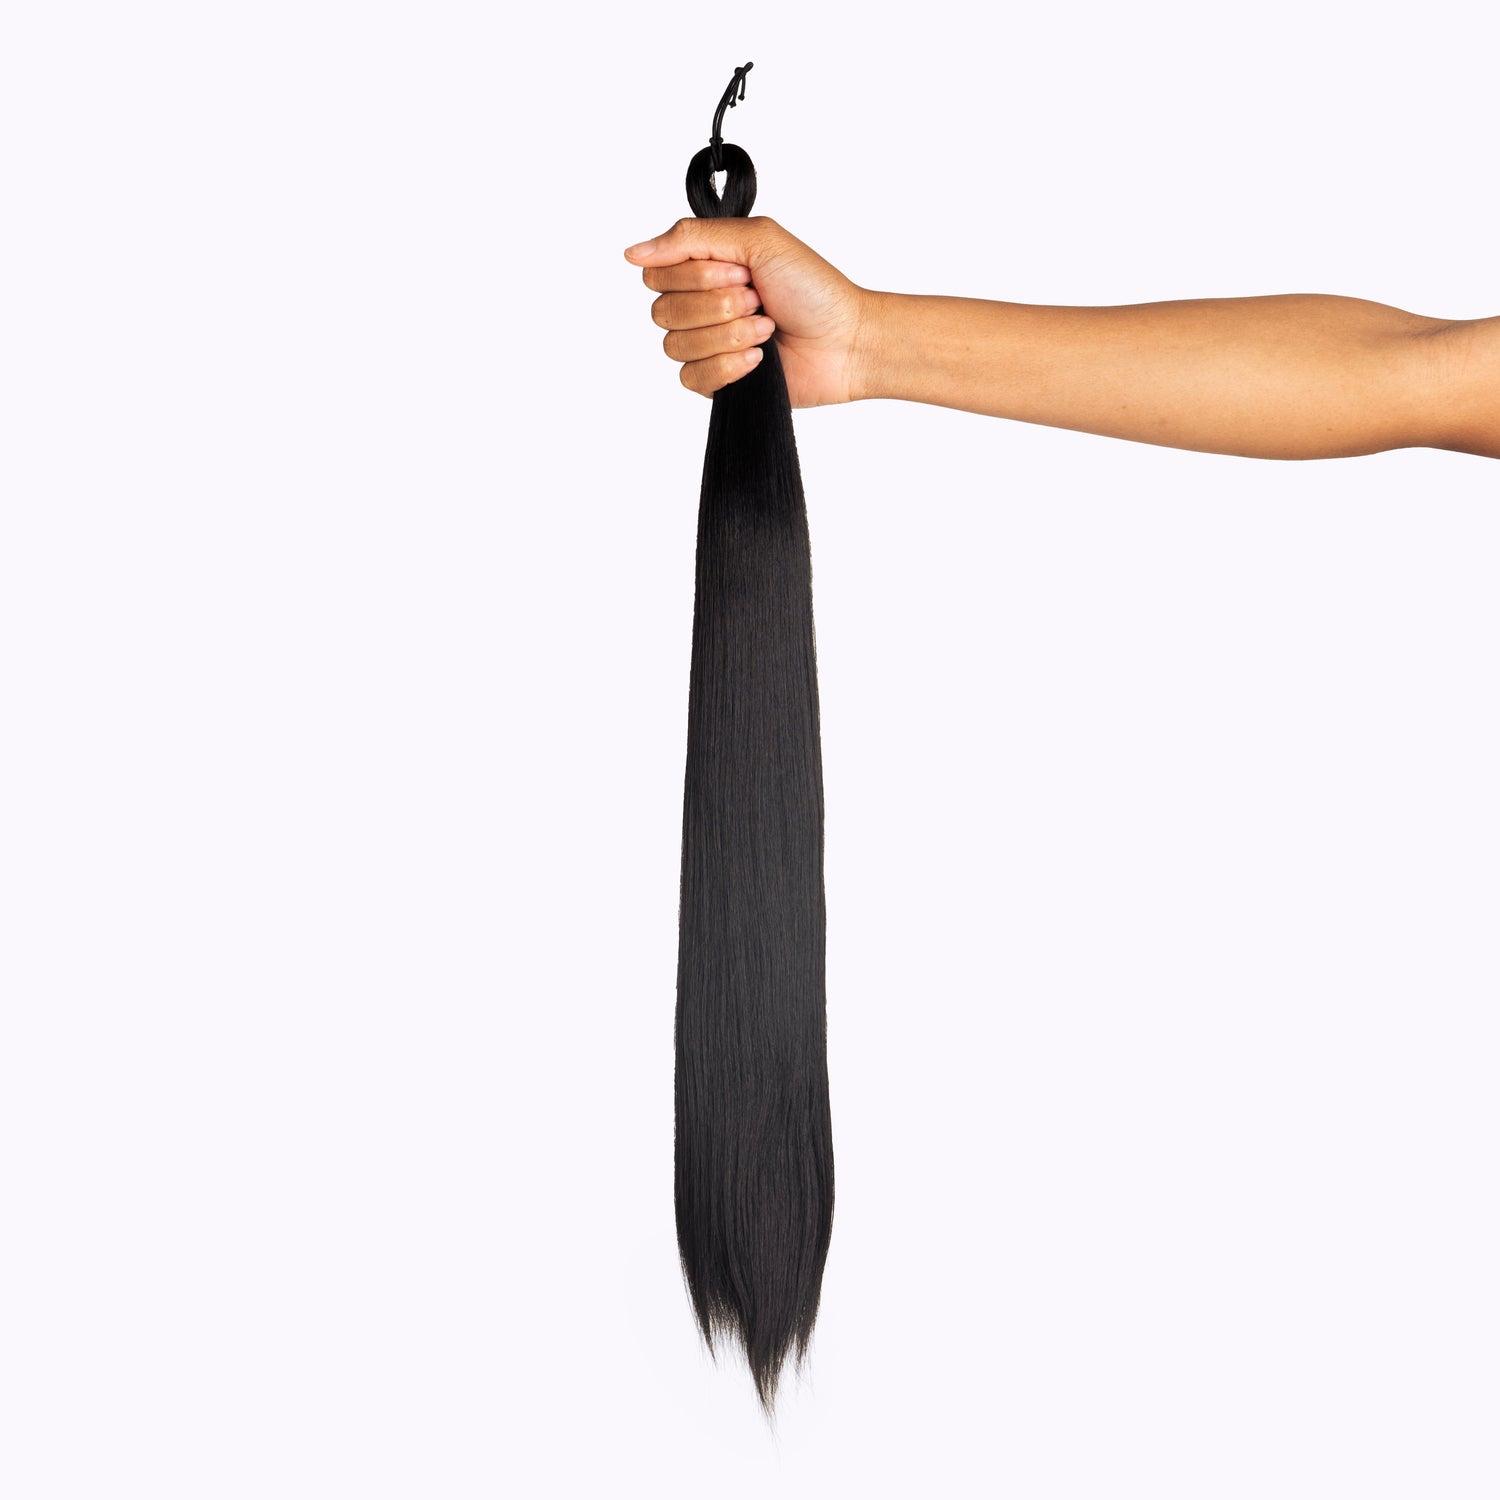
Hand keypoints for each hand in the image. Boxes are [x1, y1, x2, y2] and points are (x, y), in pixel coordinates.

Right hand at [623, 217, 870, 407]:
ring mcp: (707, 346)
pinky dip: (728, 366)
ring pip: (675, 346)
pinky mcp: (718, 382)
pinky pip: (692, 378)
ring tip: (765, 328)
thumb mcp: (757, 239)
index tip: (739, 272)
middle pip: (662, 311)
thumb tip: (634, 252)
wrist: (846, 341)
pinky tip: (759, 360)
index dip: (694, 276)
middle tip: (756, 299)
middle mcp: (700, 306)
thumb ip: (692, 237)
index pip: (657, 274)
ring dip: (728, 335)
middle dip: (716, 305)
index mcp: (704, 268)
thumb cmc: (814, 289)